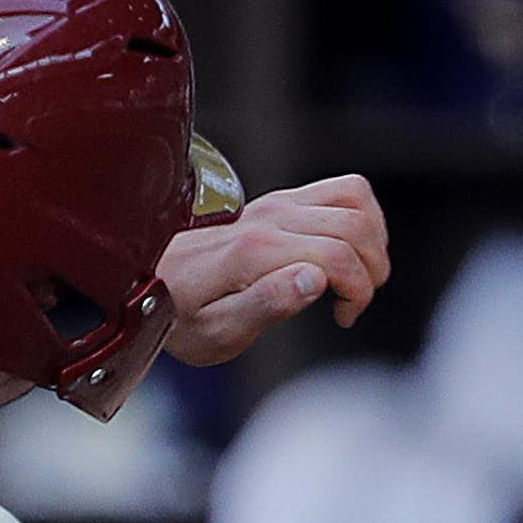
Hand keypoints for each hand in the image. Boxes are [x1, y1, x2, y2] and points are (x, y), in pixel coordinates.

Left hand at [160, 173, 389, 362]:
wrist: (148, 283)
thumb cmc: (179, 316)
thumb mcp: (215, 332)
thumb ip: (266, 305)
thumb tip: (314, 279)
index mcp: (254, 251)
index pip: (337, 256)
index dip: (358, 292)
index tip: (342, 317)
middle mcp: (268, 217)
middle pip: (355, 226)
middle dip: (372, 270)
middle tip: (351, 304)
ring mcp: (276, 203)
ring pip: (356, 200)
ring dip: (373, 240)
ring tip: (355, 277)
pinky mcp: (281, 201)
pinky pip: (342, 191)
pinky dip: (362, 219)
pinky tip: (347, 252)